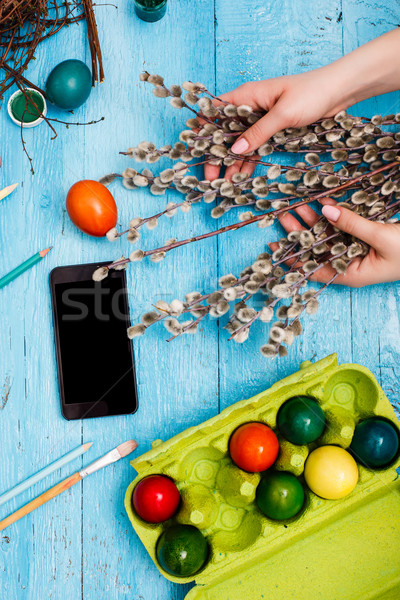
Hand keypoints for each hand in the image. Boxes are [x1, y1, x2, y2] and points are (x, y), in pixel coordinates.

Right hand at [205, 70, 346, 181]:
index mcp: (247, 95)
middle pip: (224, 133)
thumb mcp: (283, 114)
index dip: (202, 132)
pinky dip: (247, 163)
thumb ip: (259, 132)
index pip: (214, 112)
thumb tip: (235, 150)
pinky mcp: (272, 131)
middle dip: (215, 156)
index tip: (195, 154)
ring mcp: (260, 120)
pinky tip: (240, 179)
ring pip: (238, 144)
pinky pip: (254, 149)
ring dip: (231, 164)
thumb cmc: (312, 93)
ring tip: (224, 186)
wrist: (340, 91)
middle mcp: (250, 107)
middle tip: (210, 179)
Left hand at [270, 202, 399, 286]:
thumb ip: (353, 224)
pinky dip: (331, 217)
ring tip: (294, 207)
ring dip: (313, 222)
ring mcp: (356, 250)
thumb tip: (325, 210)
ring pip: (327, 236)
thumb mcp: (381, 237)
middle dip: (299, 234)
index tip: (272, 249)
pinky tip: (321, 205)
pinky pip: (342, 228)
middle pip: (316, 249)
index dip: (292, 260)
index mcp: (350, 274)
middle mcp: (349, 264)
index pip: (312, 270)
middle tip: (282, 217)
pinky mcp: (364, 238)